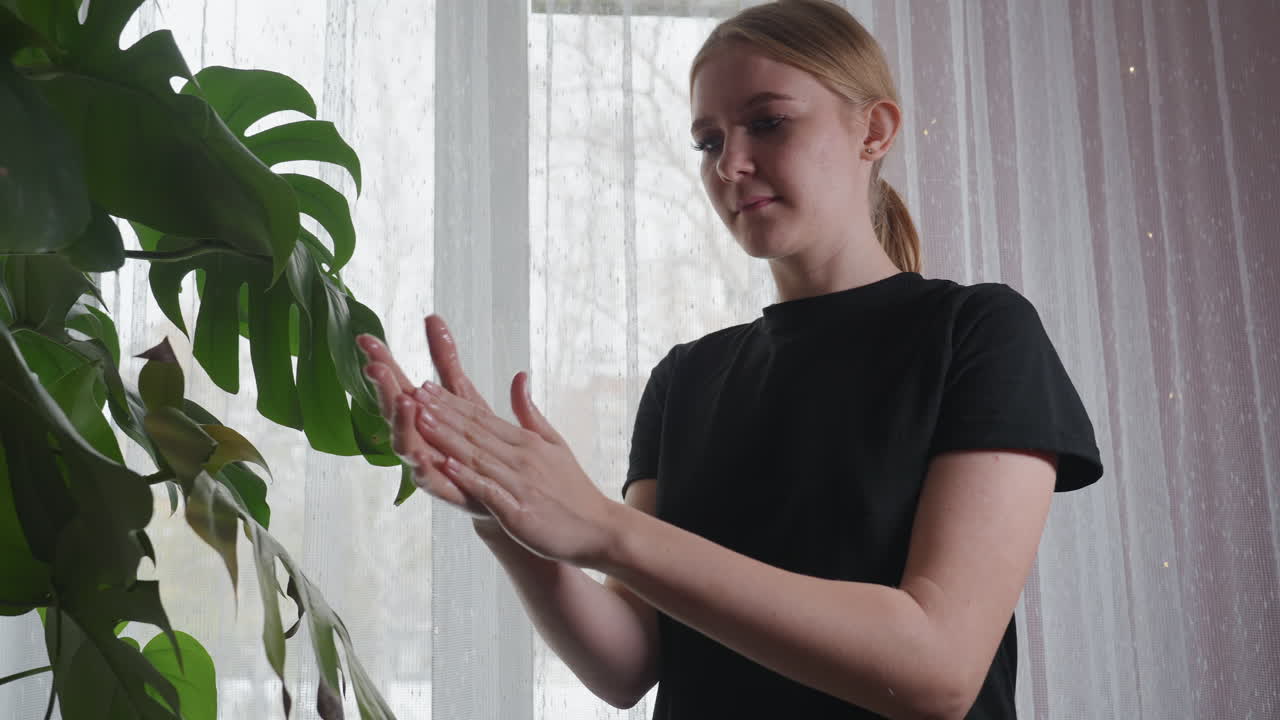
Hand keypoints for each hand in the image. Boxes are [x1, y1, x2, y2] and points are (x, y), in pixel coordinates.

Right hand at [357, 316, 496, 522]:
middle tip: (377, 366)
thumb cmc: (477, 441)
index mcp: (420, 413)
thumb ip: (445, 359)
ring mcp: (428, 464)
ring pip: (405, 445)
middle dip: (384, 389)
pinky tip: (421, 457)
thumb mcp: (462, 392)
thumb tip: (431, 317)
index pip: (395, 382)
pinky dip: (424, 470)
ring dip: (401, 424)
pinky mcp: (447, 490)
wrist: (504, 488)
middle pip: (394, 411)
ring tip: (404, 401)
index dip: (381, 360)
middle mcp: (418, 437)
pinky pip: (430, 482)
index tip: (366, 338)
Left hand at [409, 375, 618, 568]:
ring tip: (421, 420)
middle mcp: (522, 458)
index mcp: (527, 442)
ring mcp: (520, 484)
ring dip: (447, 438)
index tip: (425, 387)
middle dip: (441, 413)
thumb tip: (518, 376)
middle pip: (475, 432)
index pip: (482, 418)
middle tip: (412, 394)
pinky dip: (467, 476)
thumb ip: (530, 413)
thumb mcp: (555, 443)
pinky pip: (489, 490)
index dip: (451, 403)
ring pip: (477, 457)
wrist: (600, 529)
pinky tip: (446, 465)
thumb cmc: (574, 490)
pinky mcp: (519, 511)